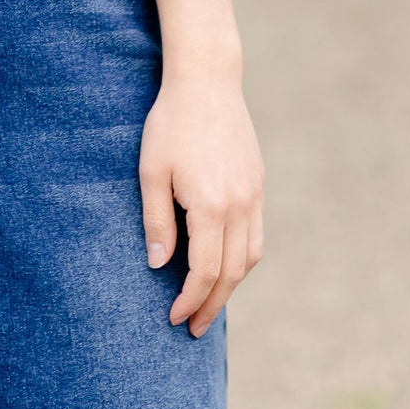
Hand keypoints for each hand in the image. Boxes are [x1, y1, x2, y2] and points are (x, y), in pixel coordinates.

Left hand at [139, 70, 263, 336]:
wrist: (207, 80)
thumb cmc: (170, 123)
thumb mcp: (151, 171)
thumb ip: (156, 221)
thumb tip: (157, 266)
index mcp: (211, 206)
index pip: (204, 272)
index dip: (190, 300)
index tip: (174, 318)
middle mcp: (239, 206)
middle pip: (231, 273)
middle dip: (212, 304)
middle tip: (194, 328)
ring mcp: (253, 195)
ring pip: (250, 258)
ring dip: (230, 286)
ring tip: (209, 302)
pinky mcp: (257, 183)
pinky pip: (256, 234)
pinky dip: (243, 259)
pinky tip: (225, 264)